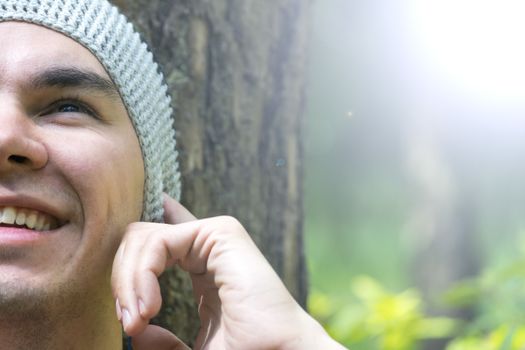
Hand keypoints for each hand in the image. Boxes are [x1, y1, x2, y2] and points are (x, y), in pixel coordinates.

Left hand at [112, 194, 344, 348]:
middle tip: (131, 324)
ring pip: (143, 237)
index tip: (125, 312)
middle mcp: (207, 248)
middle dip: (122, 281)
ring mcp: (214, 238)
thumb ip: (165, 342)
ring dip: (128, 281)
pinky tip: (150, 307)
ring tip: (138, 320)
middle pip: (140, 241)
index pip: (158, 243)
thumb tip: (138, 331)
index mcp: (203, 269)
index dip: (128, 265)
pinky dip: (142, 275)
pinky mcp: (220, 234)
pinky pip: (158, 241)